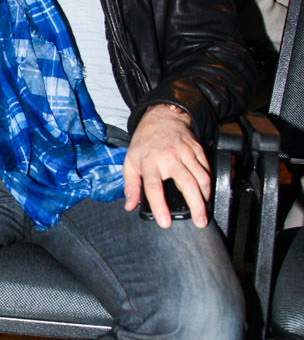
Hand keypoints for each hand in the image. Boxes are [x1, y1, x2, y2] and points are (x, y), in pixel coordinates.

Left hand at [123, 104, 210, 228]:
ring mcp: (185, 152)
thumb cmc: (143, 142)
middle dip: (196, 205)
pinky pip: (206, 168)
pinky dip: (208, 183)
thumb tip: (130, 206)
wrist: (161, 117)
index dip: (160, 206)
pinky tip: (206, 193)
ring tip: (204, 211)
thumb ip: (130, 186)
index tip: (165, 222)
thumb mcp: (130, 162)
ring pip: (201, 177)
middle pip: (187, 183)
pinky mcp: (197, 149)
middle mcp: (169, 157)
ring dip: (205, 196)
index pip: (154, 187)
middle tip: (200, 222)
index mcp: (149, 162)